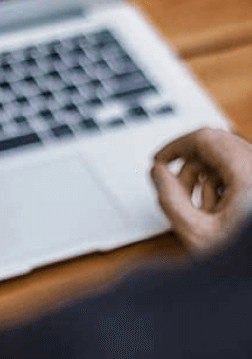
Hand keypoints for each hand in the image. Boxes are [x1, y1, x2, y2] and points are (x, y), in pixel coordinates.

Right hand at [151, 127, 251, 253]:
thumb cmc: (245, 262)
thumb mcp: (197, 233)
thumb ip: (170, 198)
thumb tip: (159, 172)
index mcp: (248, 174)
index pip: (204, 139)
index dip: (175, 146)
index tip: (159, 160)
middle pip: (216, 147)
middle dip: (189, 167)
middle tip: (174, 187)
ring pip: (228, 161)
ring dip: (206, 179)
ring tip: (201, 210)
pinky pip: (240, 173)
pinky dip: (222, 186)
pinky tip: (220, 213)